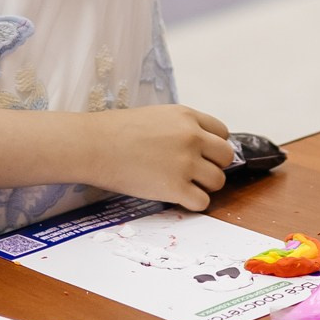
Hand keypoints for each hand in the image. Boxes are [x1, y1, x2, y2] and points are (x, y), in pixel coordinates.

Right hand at [86, 104, 232, 211]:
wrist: (93, 145)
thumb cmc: (116, 131)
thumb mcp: (156, 116)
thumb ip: (181, 128)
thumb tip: (199, 145)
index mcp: (187, 117)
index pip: (222, 133)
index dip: (213, 146)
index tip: (202, 155)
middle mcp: (191, 138)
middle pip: (225, 156)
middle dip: (214, 166)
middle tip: (196, 172)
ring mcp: (185, 163)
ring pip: (218, 180)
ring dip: (204, 186)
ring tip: (184, 185)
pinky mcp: (175, 188)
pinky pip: (202, 201)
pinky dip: (193, 203)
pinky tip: (177, 197)